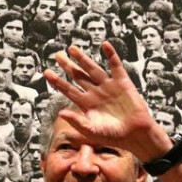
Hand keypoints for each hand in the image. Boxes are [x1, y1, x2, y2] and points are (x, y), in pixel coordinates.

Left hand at [43, 43, 160, 157]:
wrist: (136, 134)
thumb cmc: (113, 136)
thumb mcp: (92, 132)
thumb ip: (77, 121)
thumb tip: (60, 113)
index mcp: (86, 104)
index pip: (68, 90)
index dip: (57, 81)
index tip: (46, 72)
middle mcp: (95, 93)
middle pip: (78, 76)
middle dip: (67, 65)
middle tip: (57, 55)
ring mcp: (108, 86)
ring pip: (92, 69)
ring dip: (83, 58)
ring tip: (72, 48)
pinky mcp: (122, 82)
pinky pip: (115, 66)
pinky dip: (111, 55)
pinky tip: (105, 45)